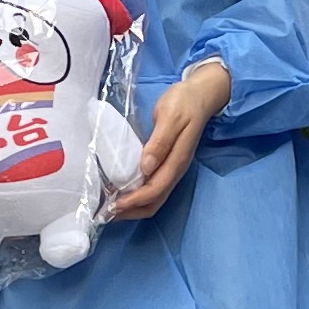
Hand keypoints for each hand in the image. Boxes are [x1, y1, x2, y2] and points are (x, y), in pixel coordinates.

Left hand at [112, 59, 230, 219]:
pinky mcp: (168, 164)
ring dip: (133, 206)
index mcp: (176, 160)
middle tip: (107, 213)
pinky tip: (123, 191)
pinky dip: (137, 195)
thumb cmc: (184, 102)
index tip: (113, 205)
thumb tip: (146, 167)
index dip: (134, 201)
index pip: (155, 190)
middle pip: (154, 201)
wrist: (201, 95)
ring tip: (111, 207)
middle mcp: (175, 170)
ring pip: (154, 198)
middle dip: (131, 211)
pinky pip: (153, 187)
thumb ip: (160, 142)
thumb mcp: (170, 116)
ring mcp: (172, 168)